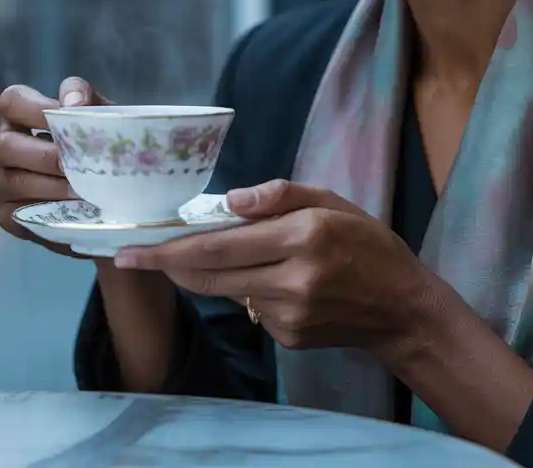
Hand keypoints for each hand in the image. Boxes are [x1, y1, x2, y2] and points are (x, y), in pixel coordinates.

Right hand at [0, 77, 108, 256]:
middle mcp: (4, 146)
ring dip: (50, 187)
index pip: (11, 101)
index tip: (65, 117)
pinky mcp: (8, 215)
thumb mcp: (97, 111)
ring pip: (11, 182)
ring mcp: (1, 182)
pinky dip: (46, 212)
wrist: (113, 185)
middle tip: (76, 165)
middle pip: (3, 145)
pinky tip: (72, 209)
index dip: (35, 108)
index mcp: (19, 115)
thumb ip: (84, 96)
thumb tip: (73, 104)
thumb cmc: (97, 139)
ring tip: (82, 191)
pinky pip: (16, 215)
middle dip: (44, 156)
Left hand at [114, 179, 434, 353]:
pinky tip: (267, 277)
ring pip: (225, 290)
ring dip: (205, 272)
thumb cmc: (367, 243)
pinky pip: (249, 307)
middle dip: (166, 265)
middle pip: (209, 274)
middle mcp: (291, 280)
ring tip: (204, 253)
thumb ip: (280, 195)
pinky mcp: (287, 337)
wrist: (401, 308)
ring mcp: (288, 315)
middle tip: (132, 255)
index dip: (169, 249)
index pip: (218, 245)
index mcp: (302, 237)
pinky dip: (243, 288)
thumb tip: (229, 200)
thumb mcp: (331, 201)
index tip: (130, 250)